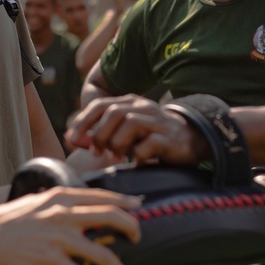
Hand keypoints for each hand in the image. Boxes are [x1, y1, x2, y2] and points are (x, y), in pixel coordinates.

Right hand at [0, 186, 141, 264]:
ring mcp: (58, 237)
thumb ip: (62, 203)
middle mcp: (63, 213)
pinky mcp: (50, 259)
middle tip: (138, 236)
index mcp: (61, 196)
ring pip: (101, 251)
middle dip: (131, 226)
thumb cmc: (11, 220)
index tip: (138, 206)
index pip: (102, 196)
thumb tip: (84, 207)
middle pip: (110, 216)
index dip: (124, 201)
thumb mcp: (40, 201)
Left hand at [66, 94, 209, 165]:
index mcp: (130, 103)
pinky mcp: (168, 138)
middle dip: (100, 134)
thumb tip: (76, 140)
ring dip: (116, 144)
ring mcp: (157, 121)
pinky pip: (146, 145)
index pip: (101, 104)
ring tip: (116, 157)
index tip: (71, 138)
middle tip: (97, 152)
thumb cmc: (153, 137)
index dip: (83, 121)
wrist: (192, 138)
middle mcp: (143, 107)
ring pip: (129, 123)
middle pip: (113, 112)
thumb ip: (103, 134)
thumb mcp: (127, 132)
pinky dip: (136, 155)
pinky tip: (136, 161)